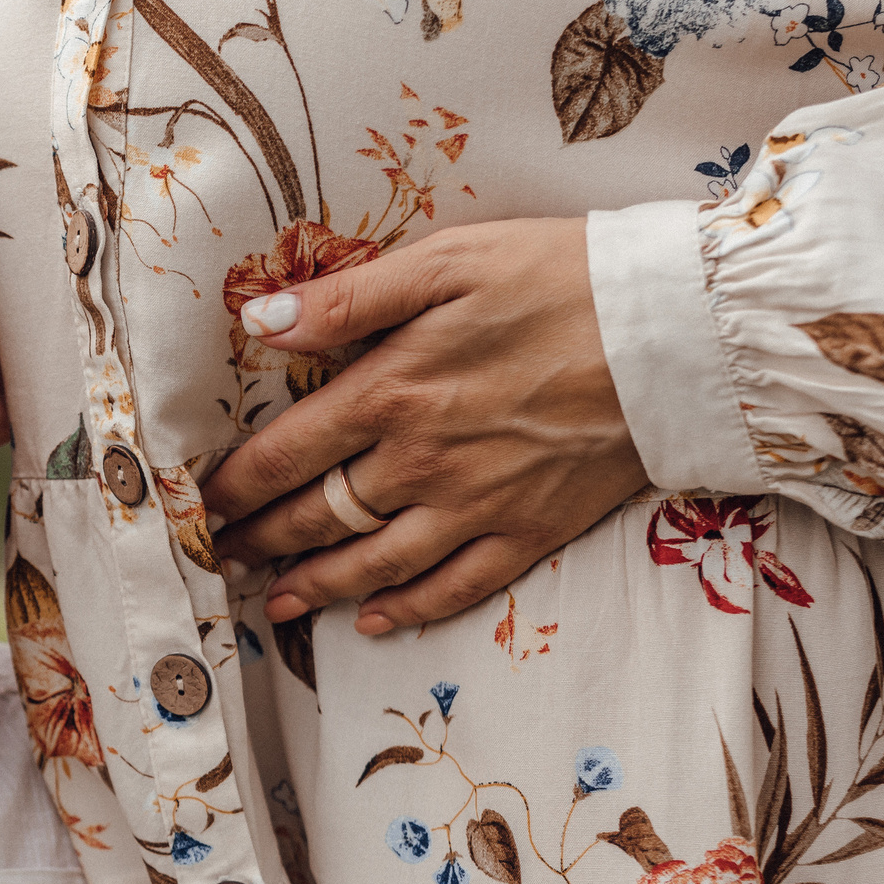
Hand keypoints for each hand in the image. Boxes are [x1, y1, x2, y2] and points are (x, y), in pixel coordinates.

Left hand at [202, 218, 646, 634]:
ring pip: (373, 565)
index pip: (284, 453)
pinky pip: (453, 589)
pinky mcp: (530, 531)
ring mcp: (476, 506)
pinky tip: (371, 622)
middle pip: (317, 517)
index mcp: (393, 391)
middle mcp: (423, 462)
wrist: (683, 330)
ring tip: (274, 601)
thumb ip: (348, 297)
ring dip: (315, 588)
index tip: (200, 502)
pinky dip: (407, 612)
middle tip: (222, 555)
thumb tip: (261, 321)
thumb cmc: (561, 277)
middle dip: (260, 541)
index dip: (232, 485)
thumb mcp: (448, 260)